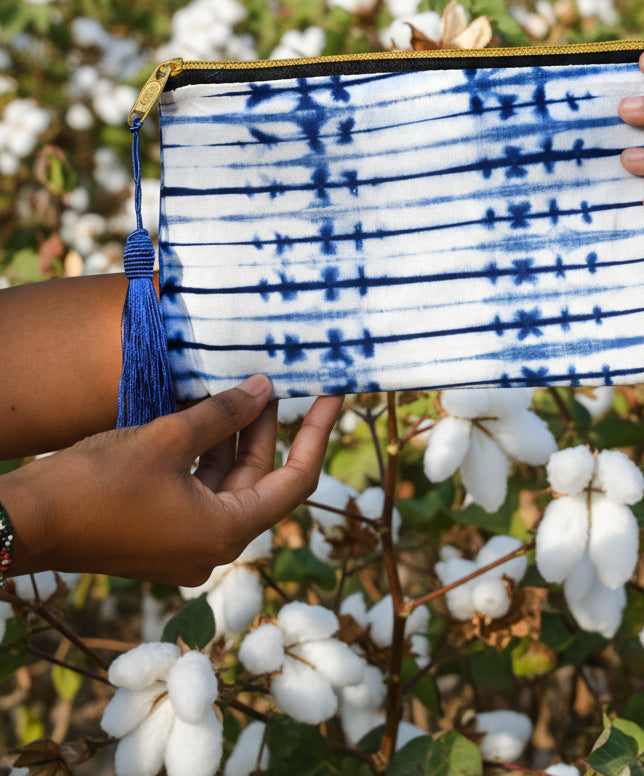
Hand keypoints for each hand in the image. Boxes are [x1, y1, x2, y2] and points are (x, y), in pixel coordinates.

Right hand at [0, 376, 342, 585]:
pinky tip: (203, 412)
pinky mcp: (160, 535)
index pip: (296, 481)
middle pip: (258, 479)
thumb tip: (264, 389)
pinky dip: (206, 453)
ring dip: (233, 436)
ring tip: (238, 385)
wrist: (29, 522)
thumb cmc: (97, 483)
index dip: (318, 435)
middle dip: (265, 427)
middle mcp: (212, 545)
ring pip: (226, 482)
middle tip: (273, 376)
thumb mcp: (167, 439)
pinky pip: (198, 489)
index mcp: (226, 531)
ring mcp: (185, 543)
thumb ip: (221, 413)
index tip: (333, 396)